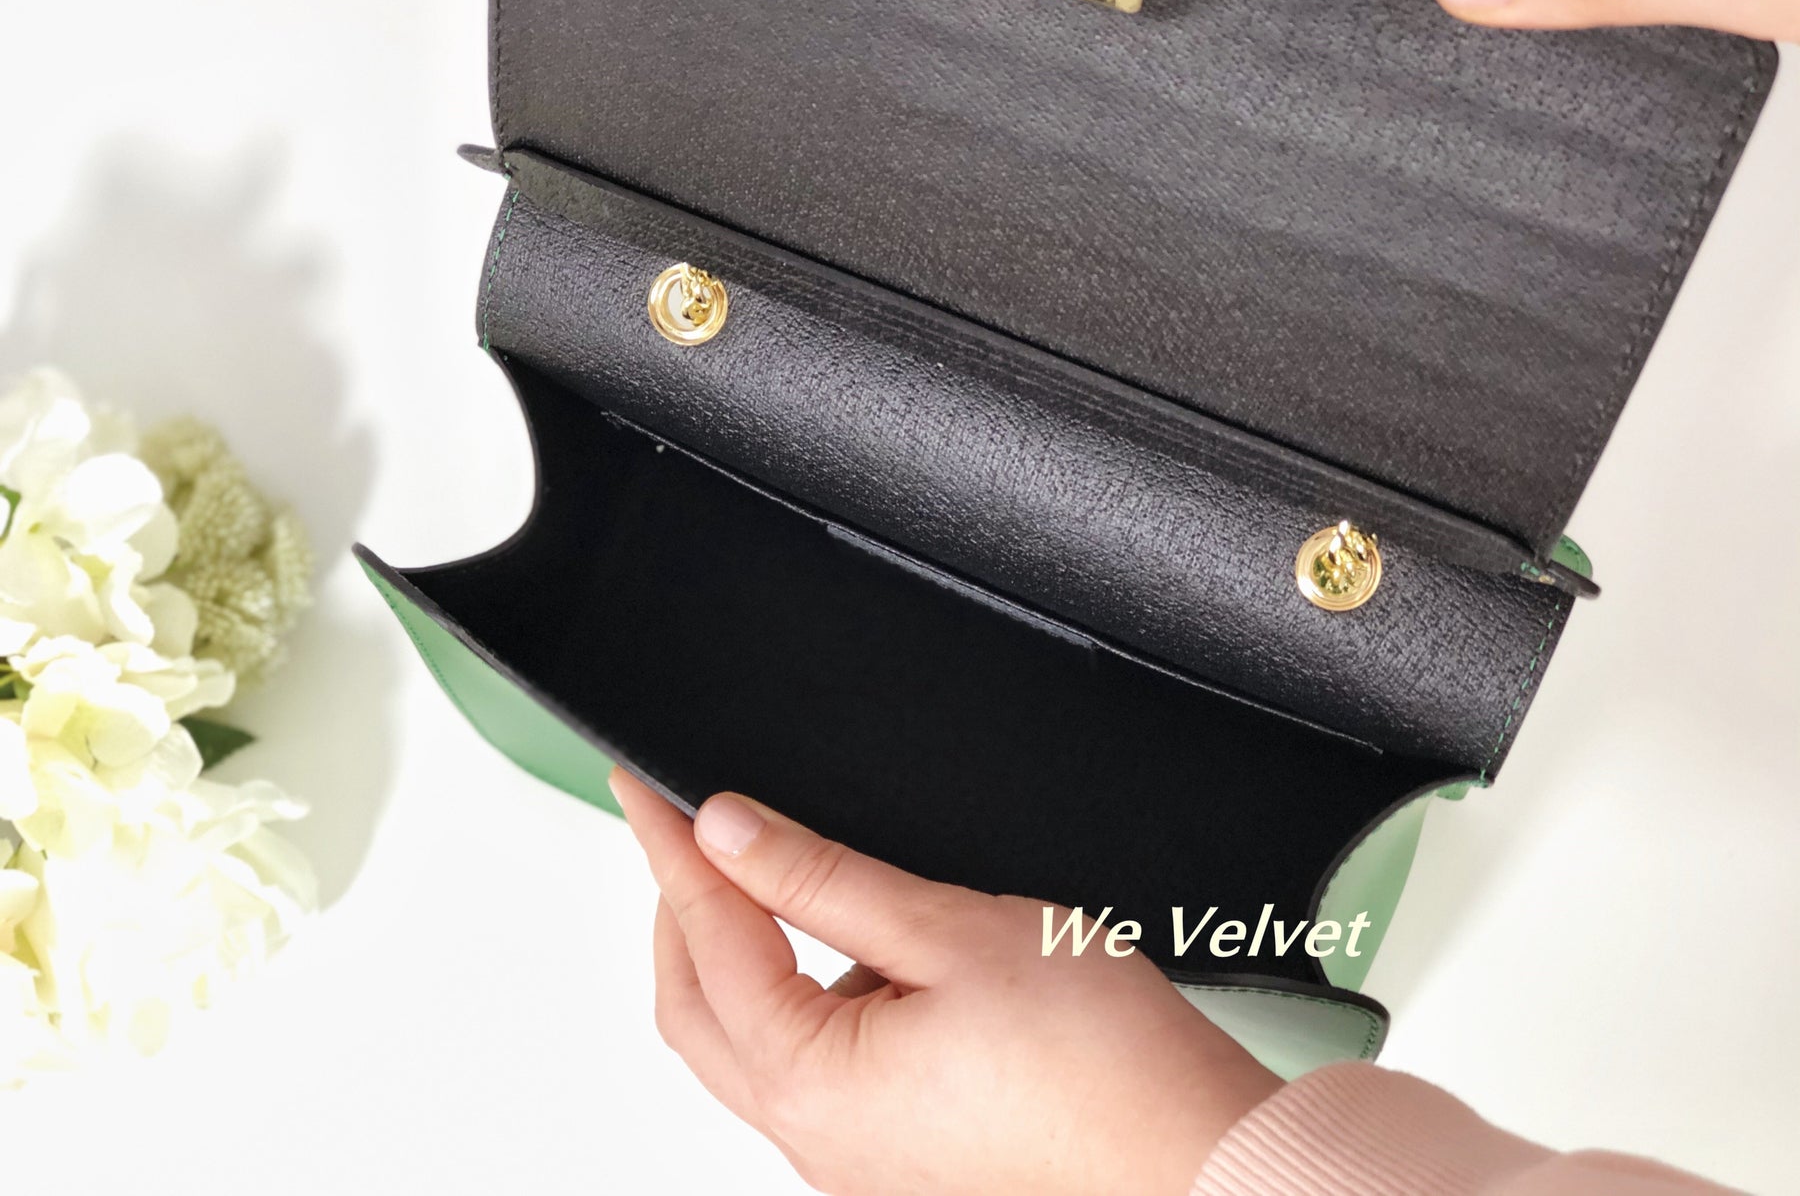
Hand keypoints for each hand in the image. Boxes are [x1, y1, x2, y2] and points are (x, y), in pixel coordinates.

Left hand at [610, 769, 1277, 1195]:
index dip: (672, 851)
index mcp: (813, 1081)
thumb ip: (825, 878)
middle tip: (682, 833)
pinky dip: (795, 1005)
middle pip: (695, 1009)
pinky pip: (806, 1076)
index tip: (644, 792)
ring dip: (734, 963)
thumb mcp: (952, 932)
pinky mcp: (893, 1162)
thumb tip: (732, 833)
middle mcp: (816, 1139)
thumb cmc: (1103, 1067)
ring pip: (746, 1048)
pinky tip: (850, 960)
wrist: (1199, 1158)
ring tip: (765, 881)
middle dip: (681, 913)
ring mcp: (852, 1161)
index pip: (706, 937)